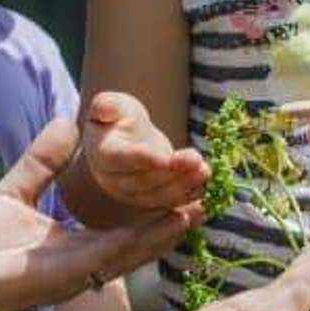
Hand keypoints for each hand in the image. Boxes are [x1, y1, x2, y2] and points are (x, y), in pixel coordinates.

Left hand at [0, 119, 200, 310]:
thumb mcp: (14, 195)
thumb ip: (42, 164)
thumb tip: (68, 124)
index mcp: (73, 247)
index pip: (124, 225)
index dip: (154, 206)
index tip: (184, 181)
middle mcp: (81, 265)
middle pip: (137, 240)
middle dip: (171, 217)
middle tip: (205, 191)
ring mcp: (72, 275)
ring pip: (129, 252)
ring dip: (162, 231)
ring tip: (196, 208)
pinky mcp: (54, 279)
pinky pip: (102, 258)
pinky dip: (134, 242)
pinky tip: (160, 225)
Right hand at [84, 91, 208, 208]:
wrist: (124, 141)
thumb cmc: (118, 119)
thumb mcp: (111, 105)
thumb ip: (106, 105)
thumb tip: (103, 109)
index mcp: (104, 155)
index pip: (122, 159)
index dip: (143, 160)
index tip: (165, 158)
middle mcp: (116, 180)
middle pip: (144, 181)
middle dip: (172, 173)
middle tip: (196, 161)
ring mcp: (133, 195)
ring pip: (159, 196)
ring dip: (185, 186)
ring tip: (205, 171)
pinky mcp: (152, 202)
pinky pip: (171, 205)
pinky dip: (189, 199)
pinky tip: (206, 191)